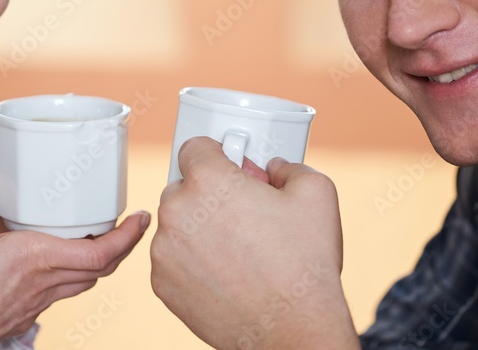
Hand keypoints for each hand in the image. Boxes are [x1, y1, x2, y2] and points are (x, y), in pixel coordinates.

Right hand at [0, 152, 149, 348]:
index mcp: (34, 257)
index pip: (99, 252)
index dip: (128, 236)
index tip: (141, 218)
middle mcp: (44, 281)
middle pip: (102, 268)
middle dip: (124, 246)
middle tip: (132, 224)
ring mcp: (38, 301)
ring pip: (86, 282)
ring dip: (103, 261)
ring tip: (105, 237)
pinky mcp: (27, 313)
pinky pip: (65, 292)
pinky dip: (78, 274)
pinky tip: (66, 261)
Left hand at [150, 137, 358, 349]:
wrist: (293, 330)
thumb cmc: (304, 264)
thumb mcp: (316, 192)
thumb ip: (287, 166)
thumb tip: (272, 169)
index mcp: (209, 180)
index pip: (195, 148)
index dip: (218, 156)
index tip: (231, 170)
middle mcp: (178, 211)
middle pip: (183, 186)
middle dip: (209, 195)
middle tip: (242, 214)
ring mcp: (165, 250)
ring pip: (176, 224)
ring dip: (198, 229)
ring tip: (238, 250)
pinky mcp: (162, 283)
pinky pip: (172, 259)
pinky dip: (191, 262)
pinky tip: (225, 273)